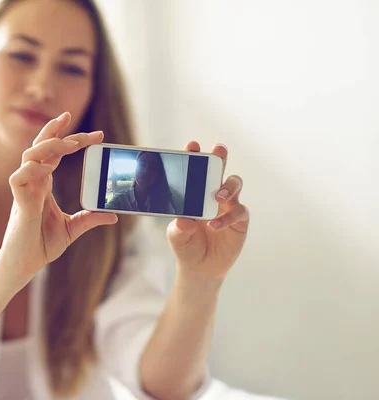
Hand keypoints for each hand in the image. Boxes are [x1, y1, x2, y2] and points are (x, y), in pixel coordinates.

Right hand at [0, 112, 117, 285]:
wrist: (25, 265)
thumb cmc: (41, 245)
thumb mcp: (72, 229)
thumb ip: (90, 219)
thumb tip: (113, 216)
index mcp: (44, 184)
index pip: (55, 152)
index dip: (73, 139)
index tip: (98, 136)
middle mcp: (33, 182)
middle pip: (42, 145)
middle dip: (61, 131)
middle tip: (91, 132)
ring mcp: (24, 190)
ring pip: (30, 154)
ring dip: (51, 144)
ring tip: (74, 145)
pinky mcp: (19, 203)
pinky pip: (19, 177)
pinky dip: (33, 168)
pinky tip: (49, 168)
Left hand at [167, 142, 248, 279]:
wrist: (200, 267)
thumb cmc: (186, 244)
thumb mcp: (176, 235)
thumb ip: (179, 227)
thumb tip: (184, 220)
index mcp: (195, 192)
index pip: (196, 170)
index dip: (195, 156)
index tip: (192, 146)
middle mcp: (213, 193)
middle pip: (220, 169)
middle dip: (220, 158)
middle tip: (218, 151)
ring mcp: (228, 205)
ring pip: (235, 185)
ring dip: (228, 187)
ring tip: (218, 196)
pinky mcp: (239, 220)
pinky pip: (239, 212)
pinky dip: (227, 217)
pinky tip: (214, 225)